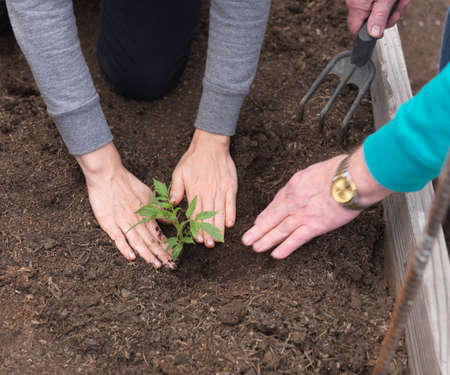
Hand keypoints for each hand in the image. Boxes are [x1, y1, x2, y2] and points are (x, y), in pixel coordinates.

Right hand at [76, 142, 175, 268]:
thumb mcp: (148, 195)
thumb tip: (171, 221)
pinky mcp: (109, 222)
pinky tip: (131, 257)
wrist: (108, 175)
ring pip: (137, 241)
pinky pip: (118, 237)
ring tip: (155, 265)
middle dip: (161, 254)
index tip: (174, 257)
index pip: (159, 234)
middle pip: (150, 240)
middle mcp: (136, 220)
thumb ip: (158, 210)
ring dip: (147, 254)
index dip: (167, 247)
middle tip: (170, 266)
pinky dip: (125, 247)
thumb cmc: (127, 184)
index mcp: (146, 215)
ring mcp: (123, 222)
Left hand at [171, 129, 237, 247]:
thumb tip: (172, 203)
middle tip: (209, 245)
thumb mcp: (179, 172)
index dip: (196, 227)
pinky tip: (230, 224)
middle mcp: (208, 192)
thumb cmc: (193, 159)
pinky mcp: (230, 187)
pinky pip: (231, 203)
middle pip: (208, 216)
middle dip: (208, 232)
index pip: (195, 213)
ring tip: (218, 240)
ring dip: (219, 227)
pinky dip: (231, 214)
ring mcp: (220, 190)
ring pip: (219, 213)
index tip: (196, 239)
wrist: (211, 145)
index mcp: (194, 191)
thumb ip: (176, 189)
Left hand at [242, 149, 390, 258]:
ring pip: (279, 230)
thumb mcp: (312, 171)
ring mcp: (302, 215)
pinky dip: (286, 248)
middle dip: (258, 230)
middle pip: (271, 218)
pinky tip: (276, 254)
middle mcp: (293, 202)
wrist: (349, 179)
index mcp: (292, 187)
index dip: (265, 215)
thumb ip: (304, 182)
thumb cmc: (336, 171)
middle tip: (246, 240)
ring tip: (255, 248)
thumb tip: (303, 186)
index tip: (258, 222)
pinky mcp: (315, 226)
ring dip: (266, 240)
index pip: (274, 204)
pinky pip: (297, 239)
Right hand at [346, 0, 409, 37]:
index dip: (369, 34)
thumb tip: (374, 35)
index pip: (356, 30)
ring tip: (400, 1)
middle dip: (387, 18)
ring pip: (376, 11)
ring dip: (391, 8)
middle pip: (368, 20)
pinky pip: (377, 2)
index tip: (381, 32)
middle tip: (397, 12)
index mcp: (357, 6)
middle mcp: (356, 1)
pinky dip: (389, 1)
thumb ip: (380, 17)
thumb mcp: (386, 0)